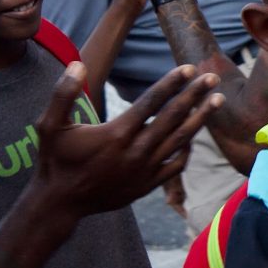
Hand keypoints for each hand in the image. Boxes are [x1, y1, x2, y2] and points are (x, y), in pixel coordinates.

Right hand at [29, 61, 221, 219]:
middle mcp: (135, 151)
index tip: (188, 69)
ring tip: (217, 100)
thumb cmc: (55, 160)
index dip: (171, 84)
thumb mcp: (49, 125)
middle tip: (213, 77)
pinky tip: (194, 135)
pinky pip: (176, 165)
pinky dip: (187, 149)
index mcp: (116, 133)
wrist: (61, 202)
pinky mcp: (147, 184)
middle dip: (195, 95)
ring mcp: (144, 169)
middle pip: (173, 117)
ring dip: (200, 118)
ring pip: (180, 140)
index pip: (151, 102)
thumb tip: (76, 64)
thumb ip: (63, 93)